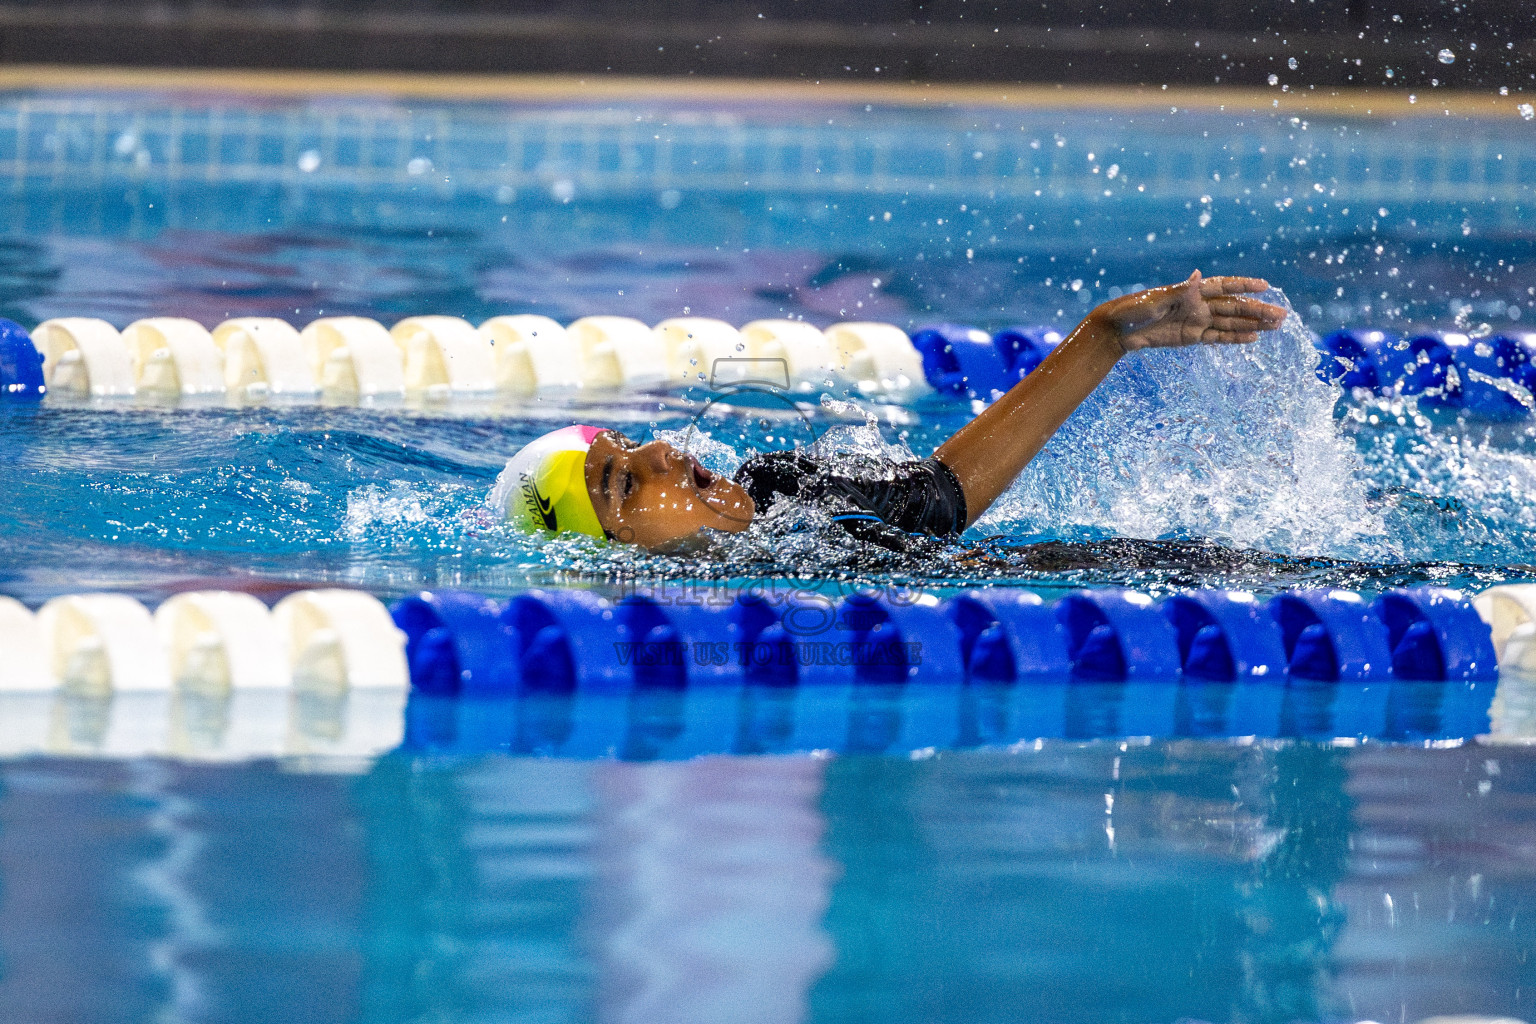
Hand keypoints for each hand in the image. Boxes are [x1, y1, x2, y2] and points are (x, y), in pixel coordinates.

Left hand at [1093, 271, 1287, 352]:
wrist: (1118, 330)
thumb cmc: (1134, 309)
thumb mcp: (1155, 300)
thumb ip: (1179, 290)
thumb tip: (1196, 275)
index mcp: (1191, 290)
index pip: (1224, 286)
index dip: (1244, 285)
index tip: (1266, 286)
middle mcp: (1198, 304)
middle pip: (1234, 307)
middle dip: (1258, 311)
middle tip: (1282, 316)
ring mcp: (1196, 320)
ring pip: (1231, 323)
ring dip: (1253, 325)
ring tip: (1276, 326)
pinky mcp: (1191, 337)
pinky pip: (1218, 337)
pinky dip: (1235, 338)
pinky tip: (1253, 338)